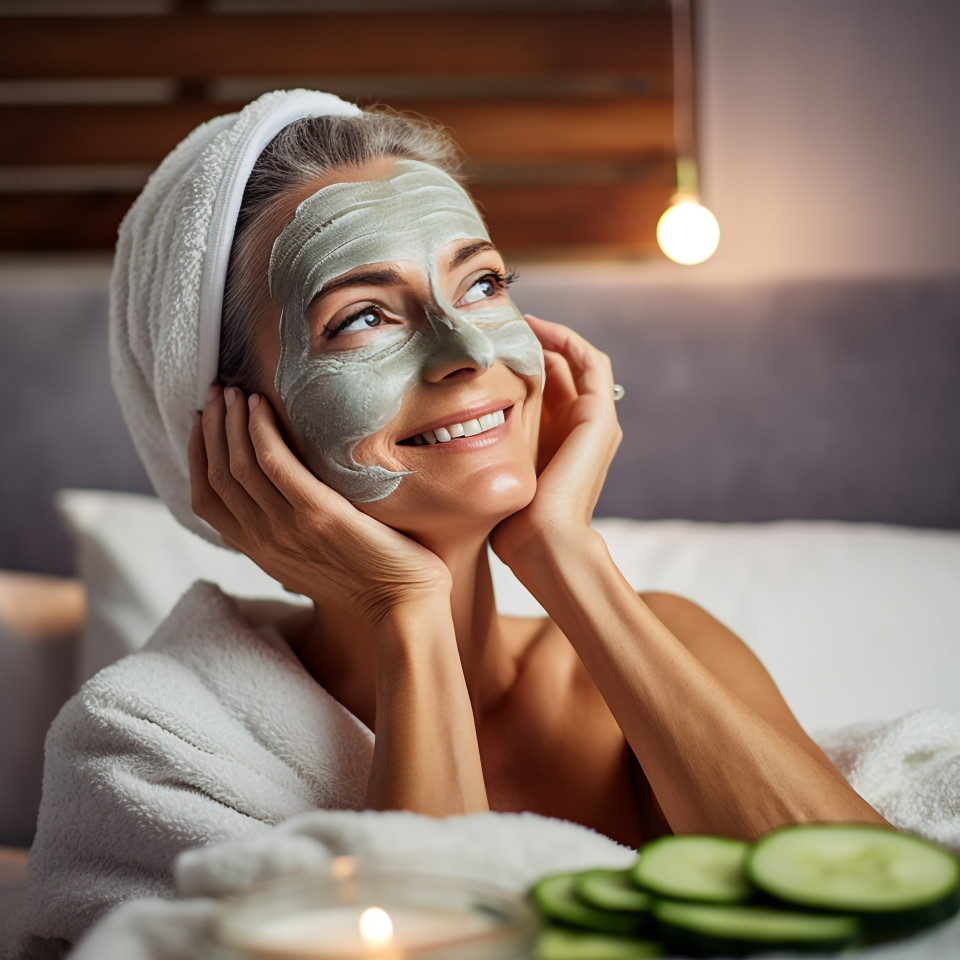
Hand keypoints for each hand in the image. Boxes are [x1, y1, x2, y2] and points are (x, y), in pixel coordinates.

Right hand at [189, 385, 451, 625]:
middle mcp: (264, 540)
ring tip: (234, 390)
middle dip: (211, 427)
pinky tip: (261, 406)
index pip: (206, 498)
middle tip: (216, 391)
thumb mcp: (310, 558)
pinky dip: (261, 432)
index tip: (202, 418)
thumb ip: (288, 531)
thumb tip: (282, 498)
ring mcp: (288, 529)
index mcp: (259, 550)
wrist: (402, 607)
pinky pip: (276, 465)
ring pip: (239, 466)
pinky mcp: (319, 515)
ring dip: (231, 422)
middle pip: (218, 475)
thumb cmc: (368, 578)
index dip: (198, 452)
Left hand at [490, 315, 621, 567]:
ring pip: (576, 359)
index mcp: (555, 440)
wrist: (544, 543)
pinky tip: (534, 329)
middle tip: (495, 322)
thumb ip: (480, 449)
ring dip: (549, 335)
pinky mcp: (600, 416)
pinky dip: (565, 341)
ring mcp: (594, 420)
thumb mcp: (491, 473)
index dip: (515, 361)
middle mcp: (578, 427)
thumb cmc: (511, 521)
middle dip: (529, 343)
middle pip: (558, 368)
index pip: (541, 386)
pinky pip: (590, 362)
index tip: (481, 345)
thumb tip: (432, 431)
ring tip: (516, 318)